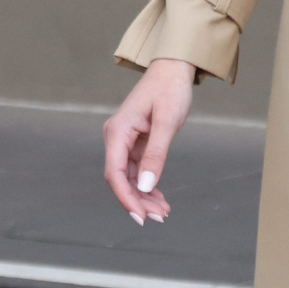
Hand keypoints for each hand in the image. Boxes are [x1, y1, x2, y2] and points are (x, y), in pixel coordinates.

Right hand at [103, 59, 194, 224]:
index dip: (125, 198)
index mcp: (118, 132)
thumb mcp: (166, 122)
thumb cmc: (169, 89)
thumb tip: (146, 186)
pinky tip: (159, 199)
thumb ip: (156, 155)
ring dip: (144, 196)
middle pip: (121, 179)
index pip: (115, 173)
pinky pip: (138, 170)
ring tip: (163, 212)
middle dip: (137, 201)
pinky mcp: (135, 143)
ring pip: (130, 178)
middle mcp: (116, 138)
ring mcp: (124, 141)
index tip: (140, 216)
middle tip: (158, 218)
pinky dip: (148, 185)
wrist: (173, 69)